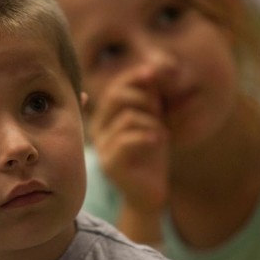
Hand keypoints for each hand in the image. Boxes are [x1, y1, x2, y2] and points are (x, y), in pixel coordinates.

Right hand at [87, 66, 169, 213]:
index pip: (115, 87)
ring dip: (152, 122)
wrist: (151, 193)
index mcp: (106, 116)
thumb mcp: (154, 120)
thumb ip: (152, 96)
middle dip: (145, 99)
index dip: (133, 77)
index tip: (153, 72)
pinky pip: (127, 140)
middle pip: (115, 96)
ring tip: (162, 134)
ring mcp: (102, 147)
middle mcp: (98, 129)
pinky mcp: (110, 164)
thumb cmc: (153, 155)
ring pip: (127, 118)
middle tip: (160, 112)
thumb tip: (157, 66)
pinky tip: (159, 141)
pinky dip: (148, 136)